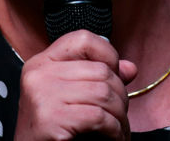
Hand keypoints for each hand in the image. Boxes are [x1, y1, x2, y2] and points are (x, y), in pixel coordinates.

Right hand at [14, 30, 137, 140]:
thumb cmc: (53, 128)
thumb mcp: (72, 96)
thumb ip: (98, 78)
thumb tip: (130, 68)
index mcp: (41, 63)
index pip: (82, 39)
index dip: (108, 53)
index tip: (116, 73)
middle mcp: (39, 74)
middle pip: (100, 70)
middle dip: (120, 94)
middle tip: (121, 112)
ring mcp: (42, 95)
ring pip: (103, 93)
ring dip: (120, 114)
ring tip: (119, 127)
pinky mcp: (50, 118)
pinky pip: (98, 117)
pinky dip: (114, 129)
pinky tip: (113, 136)